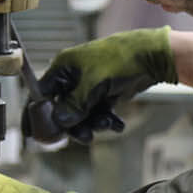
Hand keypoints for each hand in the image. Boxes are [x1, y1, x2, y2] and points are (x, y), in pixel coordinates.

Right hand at [28, 27, 177, 142]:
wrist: (151, 56)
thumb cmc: (120, 60)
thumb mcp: (93, 83)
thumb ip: (74, 104)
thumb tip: (60, 122)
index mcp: (63, 67)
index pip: (42, 94)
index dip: (41, 114)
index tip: (43, 134)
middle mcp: (73, 76)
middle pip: (63, 109)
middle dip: (74, 124)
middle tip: (85, 136)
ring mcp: (89, 85)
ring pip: (81, 114)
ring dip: (93, 123)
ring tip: (108, 123)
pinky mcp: (103, 93)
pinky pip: (97, 113)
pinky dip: (105, 120)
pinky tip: (117, 124)